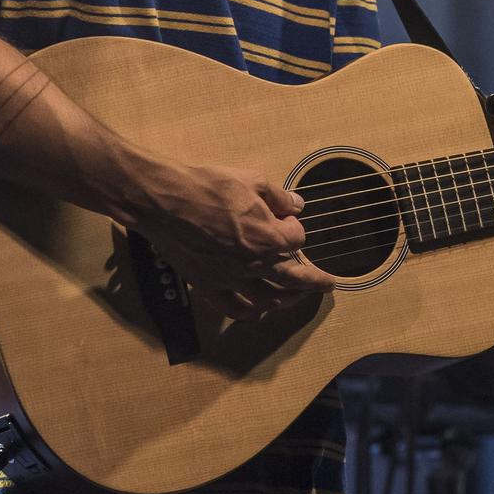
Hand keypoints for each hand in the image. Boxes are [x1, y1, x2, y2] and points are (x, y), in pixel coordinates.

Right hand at [127, 162, 335, 319]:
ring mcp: (231, 278)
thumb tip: (297, 205)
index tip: (287, 219)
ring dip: (286, 299)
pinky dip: (250, 313)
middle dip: (314, 281)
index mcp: (269, 237)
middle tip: (327, 284)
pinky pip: (233, 308)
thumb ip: (279, 197)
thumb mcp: (252, 180)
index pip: (297, 240)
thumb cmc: (209, 186)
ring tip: (296, 297)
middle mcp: (254, 263)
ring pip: (267, 299)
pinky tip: (259, 313)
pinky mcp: (208, 285)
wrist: (165, 201)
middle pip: (293, 278)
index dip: (295, 228)